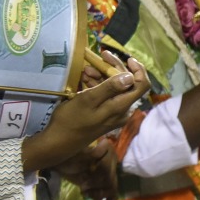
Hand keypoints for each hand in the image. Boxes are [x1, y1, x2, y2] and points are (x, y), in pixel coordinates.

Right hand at [21, 59, 150, 171]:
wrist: (58, 142)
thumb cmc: (71, 120)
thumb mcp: (89, 99)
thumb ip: (110, 88)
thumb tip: (131, 76)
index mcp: (122, 107)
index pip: (142, 85)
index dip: (138, 69)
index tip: (126, 58)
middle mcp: (123, 111)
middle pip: (127, 84)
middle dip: (114, 69)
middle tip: (100, 57)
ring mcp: (114, 114)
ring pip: (115, 88)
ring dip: (103, 76)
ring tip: (86, 68)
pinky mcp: (105, 114)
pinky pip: (106, 96)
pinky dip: (98, 85)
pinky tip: (86, 78)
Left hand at [49, 138, 119, 199]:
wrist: (62, 162)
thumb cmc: (68, 156)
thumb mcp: (77, 154)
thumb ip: (89, 155)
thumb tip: (99, 152)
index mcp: (108, 150)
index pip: (107, 168)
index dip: (96, 175)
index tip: (82, 177)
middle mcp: (113, 161)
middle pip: (109, 179)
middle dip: (94, 185)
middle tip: (82, 187)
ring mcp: (110, 174)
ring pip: (112, 188)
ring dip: (97, 194)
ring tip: (85, 193)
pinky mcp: (105, 185)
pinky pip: (113, 196)